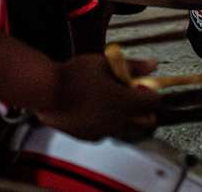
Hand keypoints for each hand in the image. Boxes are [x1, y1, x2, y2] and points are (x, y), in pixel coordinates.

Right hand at [38, 53, 159, 141]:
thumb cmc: (76, 74)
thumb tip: (153, 65)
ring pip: (127, 130)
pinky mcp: (90, 138)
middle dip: (144, 109)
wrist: (47, 92)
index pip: (153, 102)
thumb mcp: (106, 63)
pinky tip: (99, 110)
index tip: (144, 85)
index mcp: (123, 101)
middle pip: (145, 122)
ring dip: (128, 118)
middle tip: (133, 95)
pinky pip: (108, 134)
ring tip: (114, 101)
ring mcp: (103, 132)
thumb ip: (133, 66)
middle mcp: (117, 121)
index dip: (152, 93)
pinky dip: (110, 124)